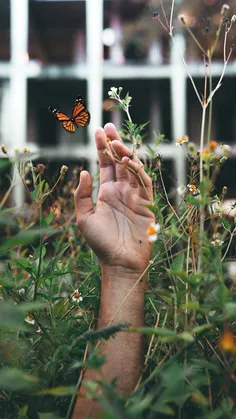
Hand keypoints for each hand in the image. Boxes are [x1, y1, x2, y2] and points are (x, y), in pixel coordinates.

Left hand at [74, 123, 154, 271]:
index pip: (105, 164)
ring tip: (115, 142)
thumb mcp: (85, 218)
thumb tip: (85, 171)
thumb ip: (82, 195)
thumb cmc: (101, 243)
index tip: (98, 131)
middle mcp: (121, 190)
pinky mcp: (146, 202)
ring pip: (132, 168)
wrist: (120, 261)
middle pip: (119, 161)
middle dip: (114, 143)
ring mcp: (134, 195)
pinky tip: (128, 160)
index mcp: (107, 192)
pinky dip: (137, 170)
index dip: (102, 147)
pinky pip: (143, 182)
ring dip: (124, 153)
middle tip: (109, 126)